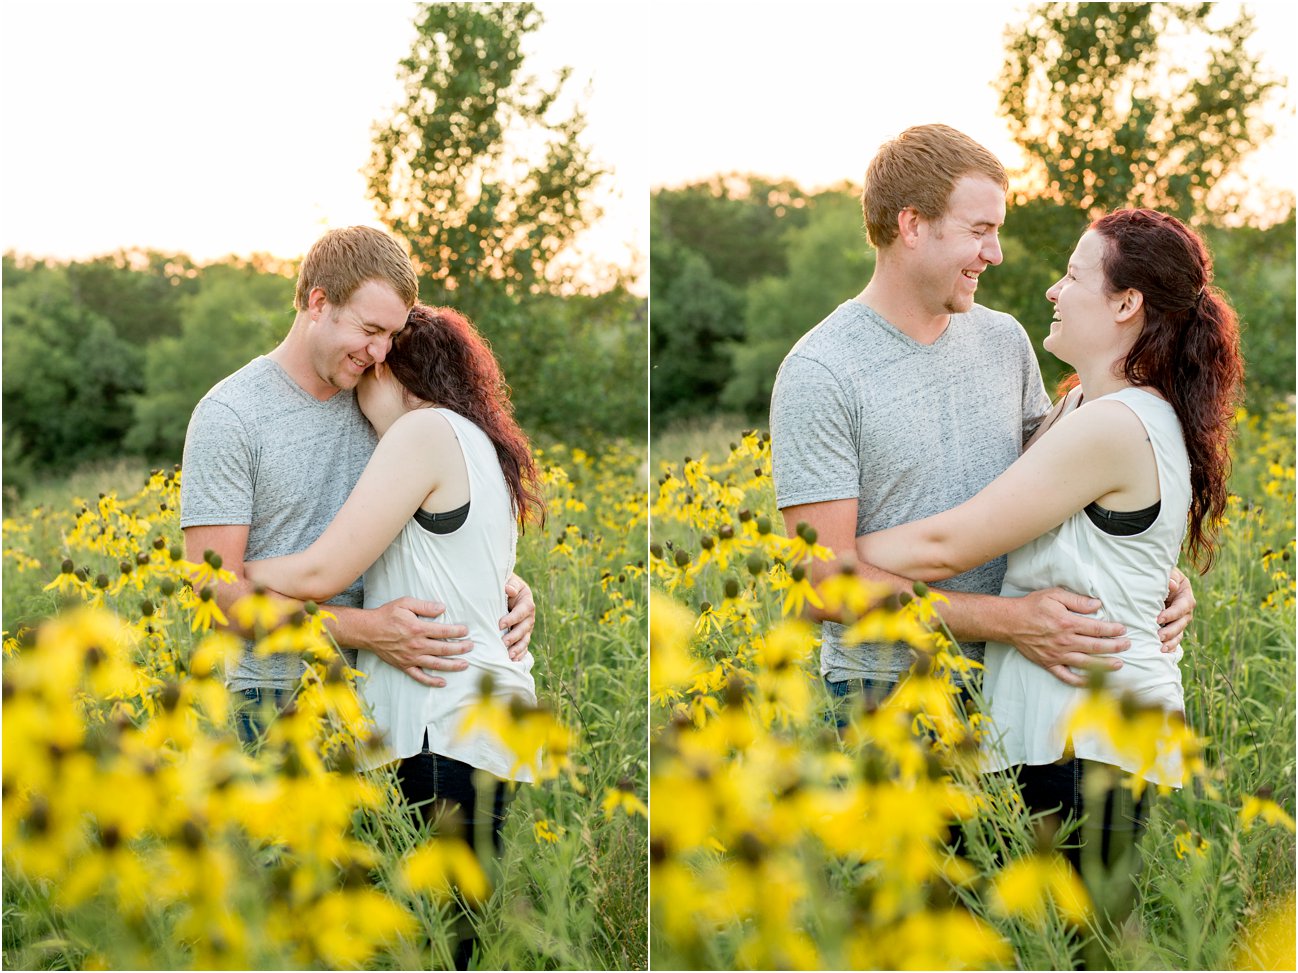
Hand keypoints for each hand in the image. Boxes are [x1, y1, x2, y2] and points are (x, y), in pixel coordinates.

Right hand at [363, 597, 471, 686]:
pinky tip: (443, 682)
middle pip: (444, 649)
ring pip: (436, 664)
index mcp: (418, 629)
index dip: (458, 631)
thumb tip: (442, 608)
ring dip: (452, 665)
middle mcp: (417, 645)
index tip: (466, 631)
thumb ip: (425, 606)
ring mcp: (411, 658)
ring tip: (465, 664)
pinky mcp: (404, 666)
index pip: (444, 631)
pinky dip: (431, 681)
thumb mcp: (405, 603)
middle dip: (460, 648)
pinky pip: (420, 676)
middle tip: (471, 647)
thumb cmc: (387, 615)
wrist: (368, 631)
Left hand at [501, 573, 535, 660]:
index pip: (522, 611)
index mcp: (527, 602)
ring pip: (525, 639)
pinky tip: (513, 660)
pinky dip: (520, 653)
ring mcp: (527, 627)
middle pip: (525, 628)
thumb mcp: (510, 581)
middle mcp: (529, 616)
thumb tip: (509, 589)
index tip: (500, 624)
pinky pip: (523, 646)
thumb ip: (511, 584)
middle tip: (503, 642)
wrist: (506, 592)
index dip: (513, 618)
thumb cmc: (506, 586)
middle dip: (514, 636)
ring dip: (518, 648)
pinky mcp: (523, 635)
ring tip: (509, 655)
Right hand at [1007, 588, 1130, 686]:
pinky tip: (1093, 682)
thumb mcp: (1054, 595)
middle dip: (1115, 646)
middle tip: (1127, 645)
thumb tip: (1097, 605)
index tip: (1123, 629)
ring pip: (1087, 663)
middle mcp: (1065, 641)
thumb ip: (1077, 601)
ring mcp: (1058, 655)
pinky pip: (1067, 676)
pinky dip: (1081, 681)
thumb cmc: (1032, 606)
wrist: (1009, 622)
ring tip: (1119, 664)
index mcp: (1068, 623)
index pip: (1097, 628)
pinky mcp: (1049, 664)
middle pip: (1096, 646)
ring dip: (1105, 665)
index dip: (1113, 629)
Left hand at [1157, 568, 1195, 652]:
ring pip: (1179, 633)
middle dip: (1171, 631)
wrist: (1154, 582)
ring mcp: (1180, 620)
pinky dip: (1171, 646)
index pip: (1182, 607)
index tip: (1159, 618)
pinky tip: (1164, 653)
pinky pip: (1175, 639)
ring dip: (1171, 641)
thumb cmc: (1160, 576)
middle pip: (1182, 622)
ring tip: (1161, 648)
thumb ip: (1169, 577)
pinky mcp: (1173, 627)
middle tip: (1159, 636)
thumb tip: (1171, 585)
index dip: (1172, 613)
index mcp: (1185, 595)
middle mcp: (1185, 610)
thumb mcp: (1166, 572)